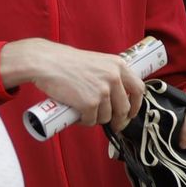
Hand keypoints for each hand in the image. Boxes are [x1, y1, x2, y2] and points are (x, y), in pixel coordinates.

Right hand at [0, 38, 143, 131]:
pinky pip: (91, 121)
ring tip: (85, 112)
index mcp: (118, 65)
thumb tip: (115, 97)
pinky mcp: (89, 103)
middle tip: (112, 124)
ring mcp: (102, 91)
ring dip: (97, 119)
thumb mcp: (97, 62)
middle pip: (124, 108)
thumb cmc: (66, 62)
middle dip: (119, 120)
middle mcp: (113, 78)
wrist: (46, 62)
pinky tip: (78, 115)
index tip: (130, 113)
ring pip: (106, 117)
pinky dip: (84, 121)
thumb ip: (108, 75)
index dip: (136, 105)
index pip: (139, 89)